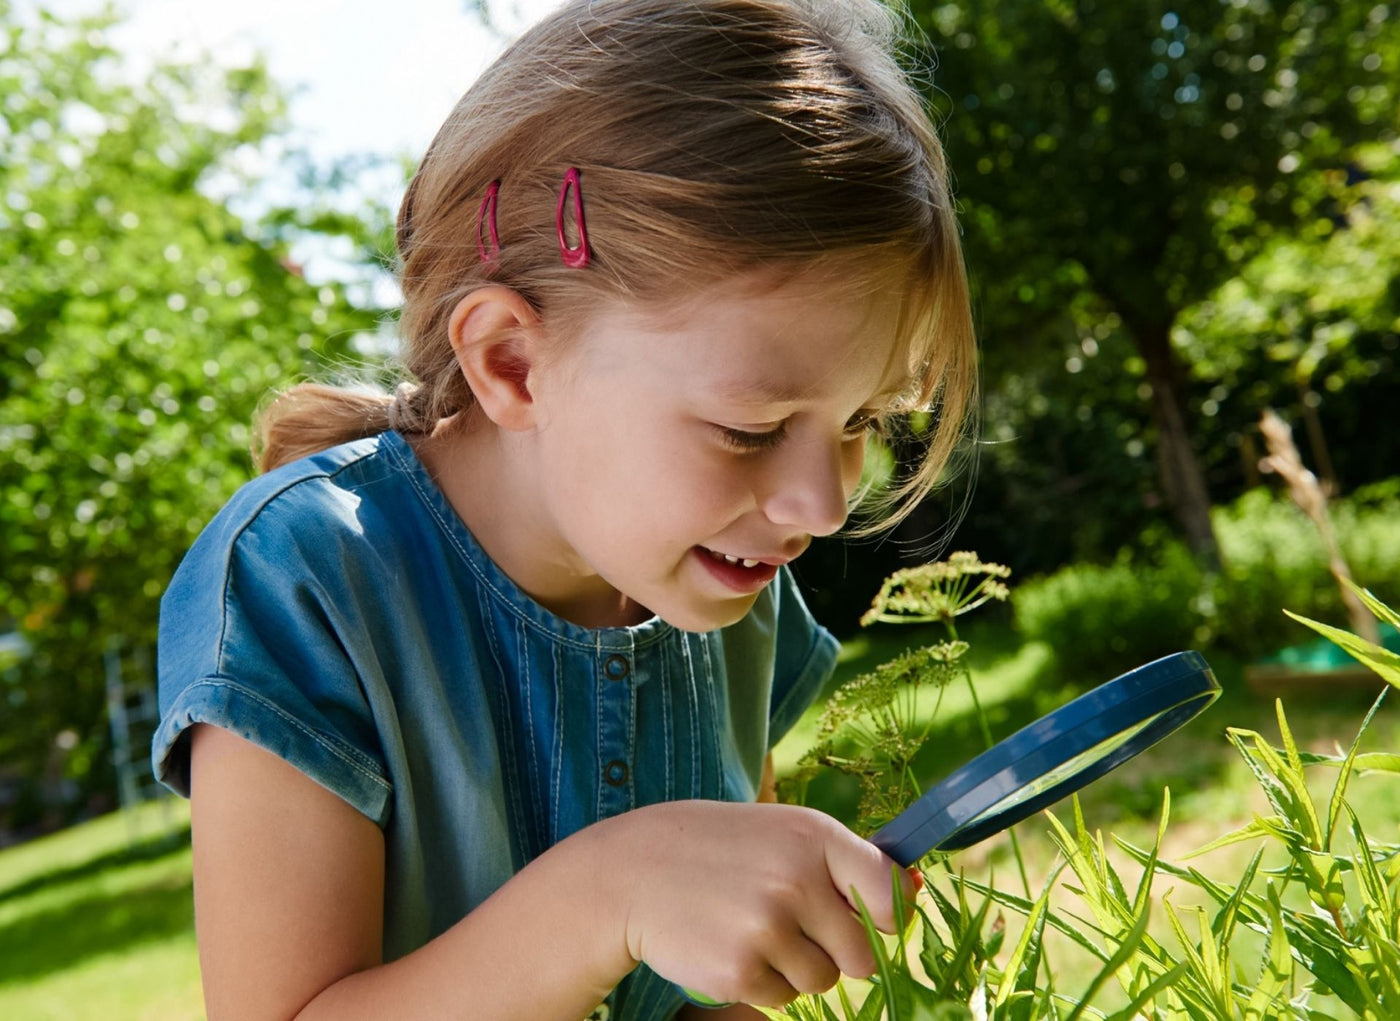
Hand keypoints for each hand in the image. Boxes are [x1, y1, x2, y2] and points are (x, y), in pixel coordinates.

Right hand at [601, 800, 916, 1006]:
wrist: (634, 871)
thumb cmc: (723, 850)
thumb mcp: (783, 833)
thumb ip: (845, 863)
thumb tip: (914, 893)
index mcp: (814, 837)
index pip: (888, 893)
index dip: (884, 915)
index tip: (864, 916)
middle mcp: (796, 881)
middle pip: (862, 955)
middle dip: (836, 951)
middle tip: (791, 923)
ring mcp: (767, 928)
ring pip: (822, 981)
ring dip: (795, 966)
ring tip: (752, 928)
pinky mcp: (739, 971)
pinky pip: (782, 998)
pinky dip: (762, 981)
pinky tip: (729, 945)